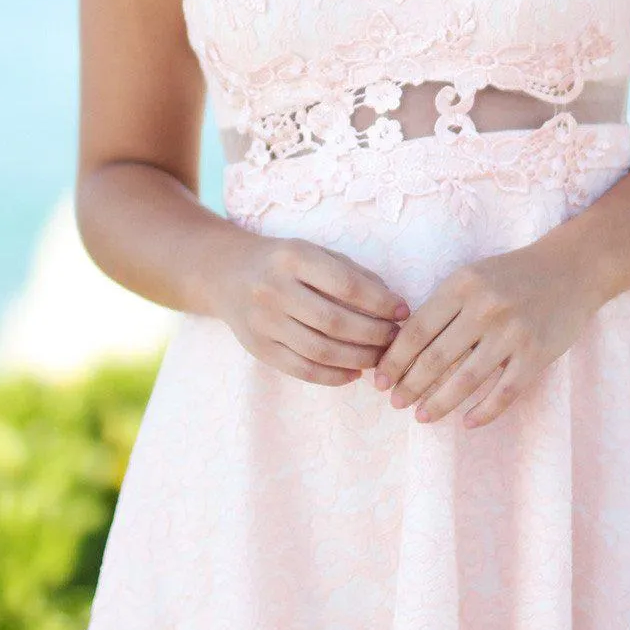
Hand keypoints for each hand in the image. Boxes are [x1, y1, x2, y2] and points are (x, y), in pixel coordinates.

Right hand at [213, 232, 410, 386]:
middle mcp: (274, 289)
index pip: (346, 285)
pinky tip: (354, 373)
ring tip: (379, 357)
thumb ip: (353, 274)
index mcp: (293, 257)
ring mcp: (263, 322)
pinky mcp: (258, 348)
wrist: (226, 274)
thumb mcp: (314, 252)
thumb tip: (394, 304)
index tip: (403, 312)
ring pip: (320, 351)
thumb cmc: (283, 262)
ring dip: (358, 358)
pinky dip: (333, 376)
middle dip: (374, 334)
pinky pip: (302, 370)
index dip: (380, 302)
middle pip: (335, 322)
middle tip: (395, 339)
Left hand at [370, 233, 601, 427]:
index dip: (394, 360)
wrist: (572, 269)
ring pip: (466, 380)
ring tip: (422, 417)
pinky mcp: (537, 354)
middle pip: (435, 358)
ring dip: (439, 404)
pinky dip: (483, 412)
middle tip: (395, 404)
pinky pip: (504, 392)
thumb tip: (401, 347)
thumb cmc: (511, 276)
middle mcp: (485, 308)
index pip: (417, 330)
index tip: (380, 381)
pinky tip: (467, 422)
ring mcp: (513, 333)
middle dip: (410, 386)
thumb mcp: (472, 277)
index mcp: (462, 286)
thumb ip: (442, 307)